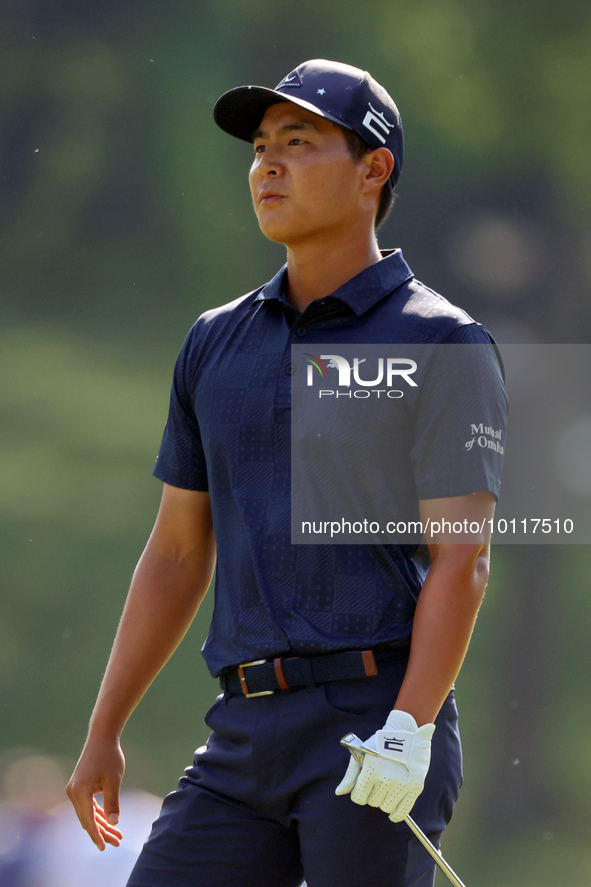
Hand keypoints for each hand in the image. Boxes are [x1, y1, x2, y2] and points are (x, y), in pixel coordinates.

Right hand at [66, 736, 125, 850]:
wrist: (102, 736)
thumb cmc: (109, 756)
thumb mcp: (114, 780)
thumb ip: (113, 802)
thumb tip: (114, 823)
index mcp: (79, 793)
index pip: (88, 821)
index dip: (96, 835)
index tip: (104, 848)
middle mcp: (73, 793)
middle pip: (87, 819)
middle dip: (102, 832)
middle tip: (118, 842)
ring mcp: (75, 790)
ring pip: (88, 814)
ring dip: (102, 824)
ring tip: (117, 835)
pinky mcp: (80, 786)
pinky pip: (89, 805)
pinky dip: (99, 813)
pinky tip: (109, 822)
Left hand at [335, 710, 434, 821]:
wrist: (406, 731)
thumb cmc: (380, 743)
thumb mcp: (362, 754)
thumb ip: (350, 775)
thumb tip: (339, 793)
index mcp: (371, 770)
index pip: (358, 798)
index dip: (359, 792)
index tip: (364, 785)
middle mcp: (387, 779)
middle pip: (372, 803)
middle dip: (372, 794)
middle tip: (378, 782)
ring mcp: (402, 784)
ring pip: (386, 808)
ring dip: (384, 801)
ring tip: (387, 788)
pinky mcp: (416, 787)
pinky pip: (403, 811)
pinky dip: (396, 815)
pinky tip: (393, 812)